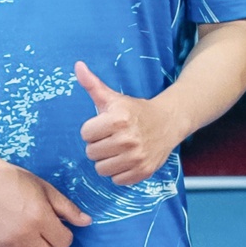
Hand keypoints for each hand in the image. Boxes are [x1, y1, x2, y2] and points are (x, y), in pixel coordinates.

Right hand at [0, 156, 89, 246]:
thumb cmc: (13, 181)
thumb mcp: (45, 189)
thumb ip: (66, 208)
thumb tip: (86, 221)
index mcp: (40, 218)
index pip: (64, 243)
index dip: (63, 237)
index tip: (56, 230)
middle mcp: (25, 234)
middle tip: (44, 237)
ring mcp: (7, 243)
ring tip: (29, 242)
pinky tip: (13, 242)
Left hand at [75, 60, 177, 185]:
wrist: (168, 122)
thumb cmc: (135, 110)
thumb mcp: (114, 97)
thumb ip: (92, 84)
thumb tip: (77, 66)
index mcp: (118, 119)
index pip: (85, 134)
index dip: (93, 130)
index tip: (105, 126)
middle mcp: (128, 139)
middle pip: (91, 153)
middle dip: (99, 146)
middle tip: (112, 138)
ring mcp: (137, 157)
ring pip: (101, 169)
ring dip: (107, 161)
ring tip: (118, 150)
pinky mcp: (143, 171)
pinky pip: (117, 180)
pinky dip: (120, 172)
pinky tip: (127, 160)